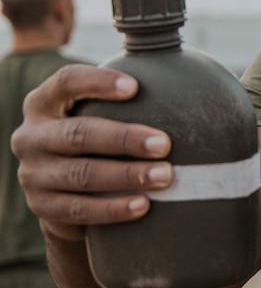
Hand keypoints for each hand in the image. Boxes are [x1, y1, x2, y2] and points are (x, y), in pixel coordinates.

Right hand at [11, 64, 172, 241]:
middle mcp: (31, 136)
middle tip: (165, 144)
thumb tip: (203, 78)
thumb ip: (131, 97)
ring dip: (127, 175)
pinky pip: (79, 209)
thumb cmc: (100, 140)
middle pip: (78, 133)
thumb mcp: (102, 114)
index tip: (136, 87)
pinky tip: (144, 204)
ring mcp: (33, 173)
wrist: (68, 195)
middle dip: (124, 139)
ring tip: (166, 176)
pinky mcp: (42, 207)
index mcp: (44, 102)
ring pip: (82, 174)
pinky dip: (113, 208)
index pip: (67, 81)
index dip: (98, 82)